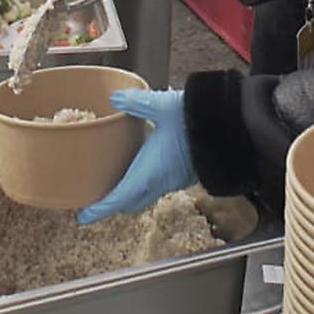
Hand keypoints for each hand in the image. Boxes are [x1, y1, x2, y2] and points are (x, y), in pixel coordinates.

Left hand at [78, 89, 193, 224]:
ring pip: (145, 195)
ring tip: (114, 179)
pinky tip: (140, 162)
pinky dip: (143, 182)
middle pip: (129, 202)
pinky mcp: (183, 174)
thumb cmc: (197, 121)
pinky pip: (157, 185)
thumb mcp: (162, 106)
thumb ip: (136, 102)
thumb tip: (116, 98)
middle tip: (95, 195)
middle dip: (112, 203)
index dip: (98, 210)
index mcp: (149, 173)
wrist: (231, 127)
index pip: (117, 199)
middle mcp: (160, 182)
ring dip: (128, 192)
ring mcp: (173, 180)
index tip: (82, 215)